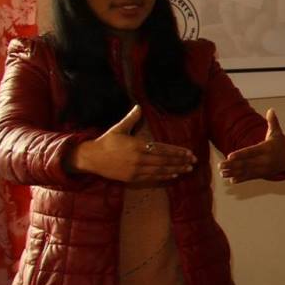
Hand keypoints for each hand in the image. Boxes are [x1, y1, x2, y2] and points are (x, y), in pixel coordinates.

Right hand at [68, 105, 194, 182]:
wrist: (91, 158)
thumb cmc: (106, 141)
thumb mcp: (118, 128)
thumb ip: (131, 118)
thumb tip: (138, 106)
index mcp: (137, 145)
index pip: (162, 149)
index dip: (176, 151)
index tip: (188, 152)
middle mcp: (139, 158)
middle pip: (164, 160)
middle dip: (180, 161)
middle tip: (193, 161)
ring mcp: (136, 169)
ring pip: (160, 170)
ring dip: (175, 169)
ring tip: (188, 169)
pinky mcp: (132, 178)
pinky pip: (151, 178)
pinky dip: (164, 176)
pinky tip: (173, 175)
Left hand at [220, 109, 284, 182]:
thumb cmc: (278, 143)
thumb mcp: (277, 133)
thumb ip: (272, 122)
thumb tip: (271, 110)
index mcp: (267, 149)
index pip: (252, 152)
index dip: (240, 154)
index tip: (229, 156)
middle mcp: (265, 160)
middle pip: (247, 163)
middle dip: (232, 165)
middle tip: (220, 165)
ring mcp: (264, 169)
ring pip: (247, 171)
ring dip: (233, 172)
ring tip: (222, 172)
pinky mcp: (262, 174)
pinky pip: (250, 177)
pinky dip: (241, 179)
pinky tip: (231, 180)